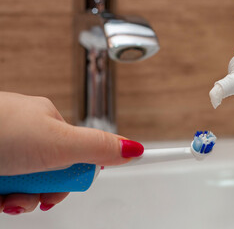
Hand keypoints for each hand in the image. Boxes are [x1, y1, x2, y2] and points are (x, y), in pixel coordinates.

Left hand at [0, 92, 142, 214]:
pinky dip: (3, 199)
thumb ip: (99, 147)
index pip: (81, 151)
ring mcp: (7, 152)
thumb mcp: (60, 142)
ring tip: (8, 193)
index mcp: (49, 121)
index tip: (85, 179)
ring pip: (29, 187)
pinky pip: (6, 192)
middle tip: (38, 189)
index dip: (82, 172)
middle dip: (47, 190)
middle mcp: (28, 135)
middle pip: (55, 174)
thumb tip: (134, 148)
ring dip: (22, 199)